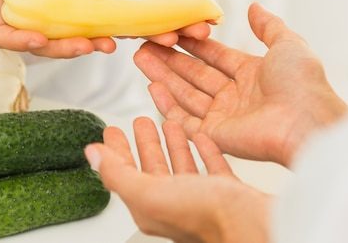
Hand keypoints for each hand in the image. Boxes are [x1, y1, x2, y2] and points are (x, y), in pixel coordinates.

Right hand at [0, 0, 116, 57]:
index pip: (0, 31)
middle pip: (40, 42)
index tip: (39, 38)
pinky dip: (104, 21)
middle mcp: (24, 7)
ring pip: (66, 34)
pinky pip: (85, 13)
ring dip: (89, 41)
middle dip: (64, 48)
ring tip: (111, 43)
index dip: (18, 41)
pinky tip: (125, 23)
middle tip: (88, 46)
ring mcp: (49, 4)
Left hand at [85, 117, 269, 242]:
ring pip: (182, 167)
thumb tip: (92, 155)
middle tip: (138, 122)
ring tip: (167, 123)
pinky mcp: (227, 194)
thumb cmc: (207, 215)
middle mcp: (175, 203)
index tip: (110, 131)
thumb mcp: (151, 191)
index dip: (116, 151)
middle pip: (153, 168)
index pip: (125, 174)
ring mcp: (203, 199)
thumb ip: (119, 173)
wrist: (256, 226)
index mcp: (152, 205)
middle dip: (145, 143)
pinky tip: (202, 137)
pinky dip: (204, 150)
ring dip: (172, 144)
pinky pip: (211, 168)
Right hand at [133, 3, 347, 167]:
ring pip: (185, 94)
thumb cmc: (303, 84)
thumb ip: (268, 26)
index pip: (215, 57)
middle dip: (170, 58)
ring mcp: (224, 117)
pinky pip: (185, 120)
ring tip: (140, 56)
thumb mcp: (289, 44)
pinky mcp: (215, 136)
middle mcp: (235, 96)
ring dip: (162, 76)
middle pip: (195, 74)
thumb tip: (254, 6)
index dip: (193, 44)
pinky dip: (167, 104)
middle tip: (146, 42)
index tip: (172, 31)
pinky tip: (151, 85)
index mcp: (252, 75)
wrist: (307, 122)